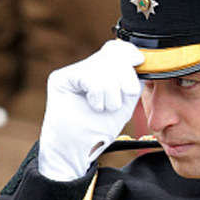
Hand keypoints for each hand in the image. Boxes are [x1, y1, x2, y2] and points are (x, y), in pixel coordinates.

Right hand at [38, 39, 144, 180]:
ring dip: (112, 93)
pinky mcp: (61, 79)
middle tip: (121, 98)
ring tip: (105, 108)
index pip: (116, 49)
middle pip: (112, 53)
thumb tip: (138, 61)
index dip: (129, 52)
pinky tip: (94, 105)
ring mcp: (72, 72)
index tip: (138, 62)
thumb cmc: (98, 131)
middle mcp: (85, 68)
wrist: (77, 150)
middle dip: (125, 76)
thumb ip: (131, 83)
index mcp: (101, 73)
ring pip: (103, 66)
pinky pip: (89, 76)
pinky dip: (98, 94)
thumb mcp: (124, 105)